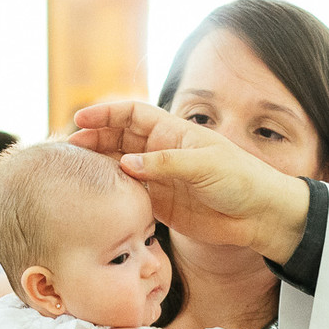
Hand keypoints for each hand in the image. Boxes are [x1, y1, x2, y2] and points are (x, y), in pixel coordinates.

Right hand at [70, 101, 310, 263]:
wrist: (259, 214)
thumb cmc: (240, 180)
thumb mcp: (205, 166)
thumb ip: (165, 164)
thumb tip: (126, 164)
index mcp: (173, 132)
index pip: (132, 114)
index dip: (105, 113)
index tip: (80, 119)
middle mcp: (162, 151)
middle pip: (119, 137)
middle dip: (93, 139)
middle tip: (69, 148)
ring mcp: (159, 177)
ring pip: (119, 165)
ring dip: (98, 165)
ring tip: (74, 170)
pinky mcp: (160, 203)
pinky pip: (129, 193)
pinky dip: (111, 192)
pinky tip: (95, 194)